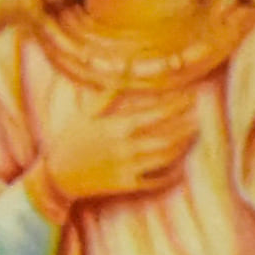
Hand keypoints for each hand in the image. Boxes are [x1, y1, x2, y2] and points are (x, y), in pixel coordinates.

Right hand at [34, 89, 198, 210]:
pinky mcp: (126, 185)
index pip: (156, 113)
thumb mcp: (86, 113)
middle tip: (198, 117)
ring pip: (164, 157)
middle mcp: (126, 147)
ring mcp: (128, 167)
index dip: (176, 105)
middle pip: (166, 135)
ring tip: (192, 137)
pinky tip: (180, 167)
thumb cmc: (71, 140)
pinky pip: (155, 181)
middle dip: (184, 125)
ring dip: (182, 146)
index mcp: (118, 126)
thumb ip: (109, 94)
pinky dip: (170, 174)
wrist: (57, 175)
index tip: (189, 98)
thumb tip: (125, 70)